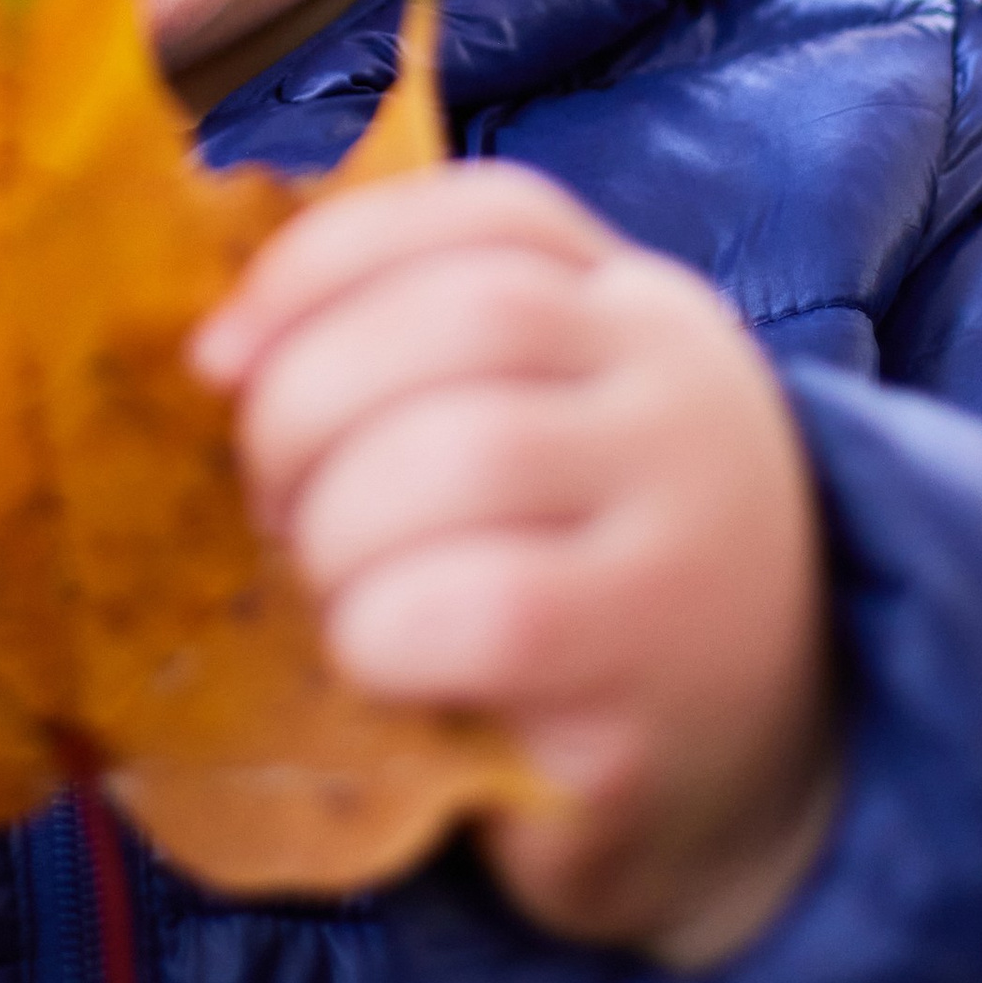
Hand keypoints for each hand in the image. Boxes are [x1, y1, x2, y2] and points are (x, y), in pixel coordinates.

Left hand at [196, 164, 836, 965]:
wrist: (761, 767)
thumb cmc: (584, 579)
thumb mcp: (533, 431)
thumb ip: (413, 360)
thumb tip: (224, 350)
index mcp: (638, 314)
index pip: (485, 216)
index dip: (323, 262)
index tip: (219, 357)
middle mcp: (681, 396)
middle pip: (459, 321)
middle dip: (306, 407)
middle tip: (272, 504)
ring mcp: (687, 532)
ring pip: (463, 457)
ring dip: (339, 530)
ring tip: (335, 591)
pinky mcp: (657, 677)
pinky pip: (483, 614)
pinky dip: (384, 632)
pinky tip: (389, 666)